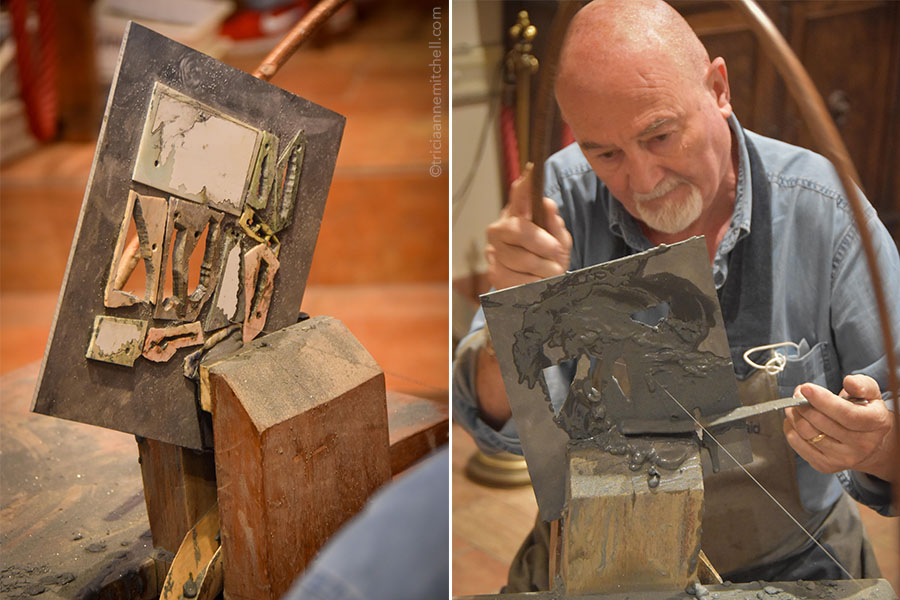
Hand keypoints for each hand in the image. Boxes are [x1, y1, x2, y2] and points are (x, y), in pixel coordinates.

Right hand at [485, 163, 571, 290]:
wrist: (540, 284)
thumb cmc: (549, 255)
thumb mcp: (558, 238)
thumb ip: (554, 223)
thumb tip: (548, 204)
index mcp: (517, 214)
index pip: (518, 195)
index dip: (525, 185)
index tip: (533, 171)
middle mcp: (499, 229)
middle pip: (519, 231)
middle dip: (543, 244)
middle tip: (557, 253)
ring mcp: (493, 251)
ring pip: (520, 259)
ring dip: (543, 268)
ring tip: (553, 271)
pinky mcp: (493, 273)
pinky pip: (516, 279)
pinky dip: (533, 283)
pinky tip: (539, 281)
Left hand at [783, 374, 896, 481]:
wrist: (868, 443)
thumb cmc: (865, 413)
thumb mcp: (871, 394)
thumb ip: (862, 384)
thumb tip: (849, 382)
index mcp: (876, 424)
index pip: (846, 414)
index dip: (822, 400)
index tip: (806, 388)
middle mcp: (862, 445)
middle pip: (821, 423)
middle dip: (803, 404)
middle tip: (798, 394)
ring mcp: (843, 458)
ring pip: (807, 433)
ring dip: (794, 415)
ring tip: (795, 406)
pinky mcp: (826, 465)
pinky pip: (798, 445)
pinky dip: (791, 429)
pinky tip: (796, 420)